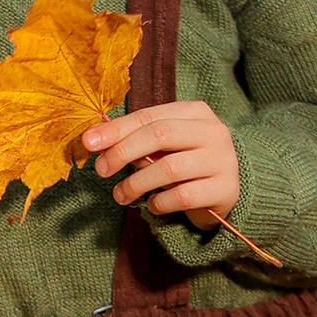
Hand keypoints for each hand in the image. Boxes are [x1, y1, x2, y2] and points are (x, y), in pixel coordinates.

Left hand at [83, 101, 241, 229]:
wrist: (228, 191)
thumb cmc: (186, 164)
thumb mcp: (163, 147)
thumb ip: (135, 140)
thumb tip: (94, 140)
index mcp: (196, 112)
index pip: (150, 116)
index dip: (117, 129)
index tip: (89, 142)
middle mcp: (213, 132)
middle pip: (160, 134)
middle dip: (123, 152)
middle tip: (101, 170)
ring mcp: (222, 160)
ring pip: (169, 167)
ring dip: (136, 183)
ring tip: (121, 195)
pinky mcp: (225, 189)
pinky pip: (182, 196)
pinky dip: (159, 202)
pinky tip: (153, 204)